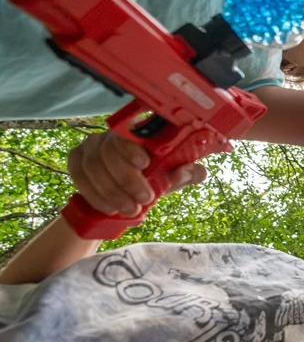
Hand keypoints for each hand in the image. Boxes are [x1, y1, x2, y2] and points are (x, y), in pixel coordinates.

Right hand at [67, 132, 206, 216]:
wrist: (124, 195)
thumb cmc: (154, 178)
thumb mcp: (174, 177)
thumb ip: (187, 173)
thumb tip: (189, 171)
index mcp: (137, 131)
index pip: (129, 131)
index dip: (132, 147)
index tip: (145, 165)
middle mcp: (111, 134)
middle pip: (109, 151)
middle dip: (127, 179)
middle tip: (145, 200)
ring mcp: (90, 145)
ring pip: (92, 165)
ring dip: (111, 191)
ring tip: (130, 210)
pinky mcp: (75, 159)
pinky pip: (77, 175)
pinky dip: (94, 194)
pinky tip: (109, 208)